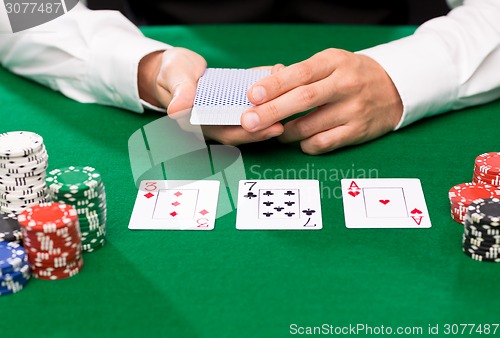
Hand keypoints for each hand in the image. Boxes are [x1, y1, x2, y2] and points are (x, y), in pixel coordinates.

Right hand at [138, 49, 282, 144]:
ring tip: (289, 105)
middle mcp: (217, 121)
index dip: (246, 133)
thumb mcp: (174, 77)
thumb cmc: (172, 73)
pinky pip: (254, 102)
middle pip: (243, 130)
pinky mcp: (235, 101)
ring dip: (269, 113)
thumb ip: (180, 92)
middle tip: (282, 124)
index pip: (225, 133)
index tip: (265, 129)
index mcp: (201, 122)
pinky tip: (282, 81)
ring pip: (251, 117)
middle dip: (263, 129)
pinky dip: (268, 94)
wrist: (176, 67)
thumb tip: (178, 109)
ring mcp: (228, 112)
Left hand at [241, 48, 403, 154]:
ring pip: (310, 125)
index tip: (252, 95)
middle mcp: (345, 84)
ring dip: (286, 132)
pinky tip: (300, 140)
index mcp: (334, 62)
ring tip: (275, 130)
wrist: (393, 88)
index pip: (300, 73)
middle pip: (303, 99)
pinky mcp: (357, 131)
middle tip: (249, 121)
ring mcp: (353, 109)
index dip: (274, 85)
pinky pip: (323, 143)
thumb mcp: (329, 63)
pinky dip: (305, 144)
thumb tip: (262, 86)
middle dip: (271, 111)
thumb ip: (299, 73)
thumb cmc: (349, 75)